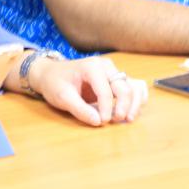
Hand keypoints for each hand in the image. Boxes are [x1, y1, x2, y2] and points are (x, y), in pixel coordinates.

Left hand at [27, 55, 147, 125]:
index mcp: (92, 67)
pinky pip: (135, 87)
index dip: (106, 110)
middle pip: (125, 88)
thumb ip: (79, 110)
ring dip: (135, 104)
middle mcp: (106, 66)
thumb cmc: (55, 83)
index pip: (106, 92)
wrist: (51, 74)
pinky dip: (137, 99)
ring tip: (128, 118)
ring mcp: (113, 72)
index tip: (101, 122)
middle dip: (124, 107)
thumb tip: (98, 122)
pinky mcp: (116, 79)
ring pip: (134, 87)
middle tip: (116, 121)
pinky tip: (131, 111)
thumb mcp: (61, 97)